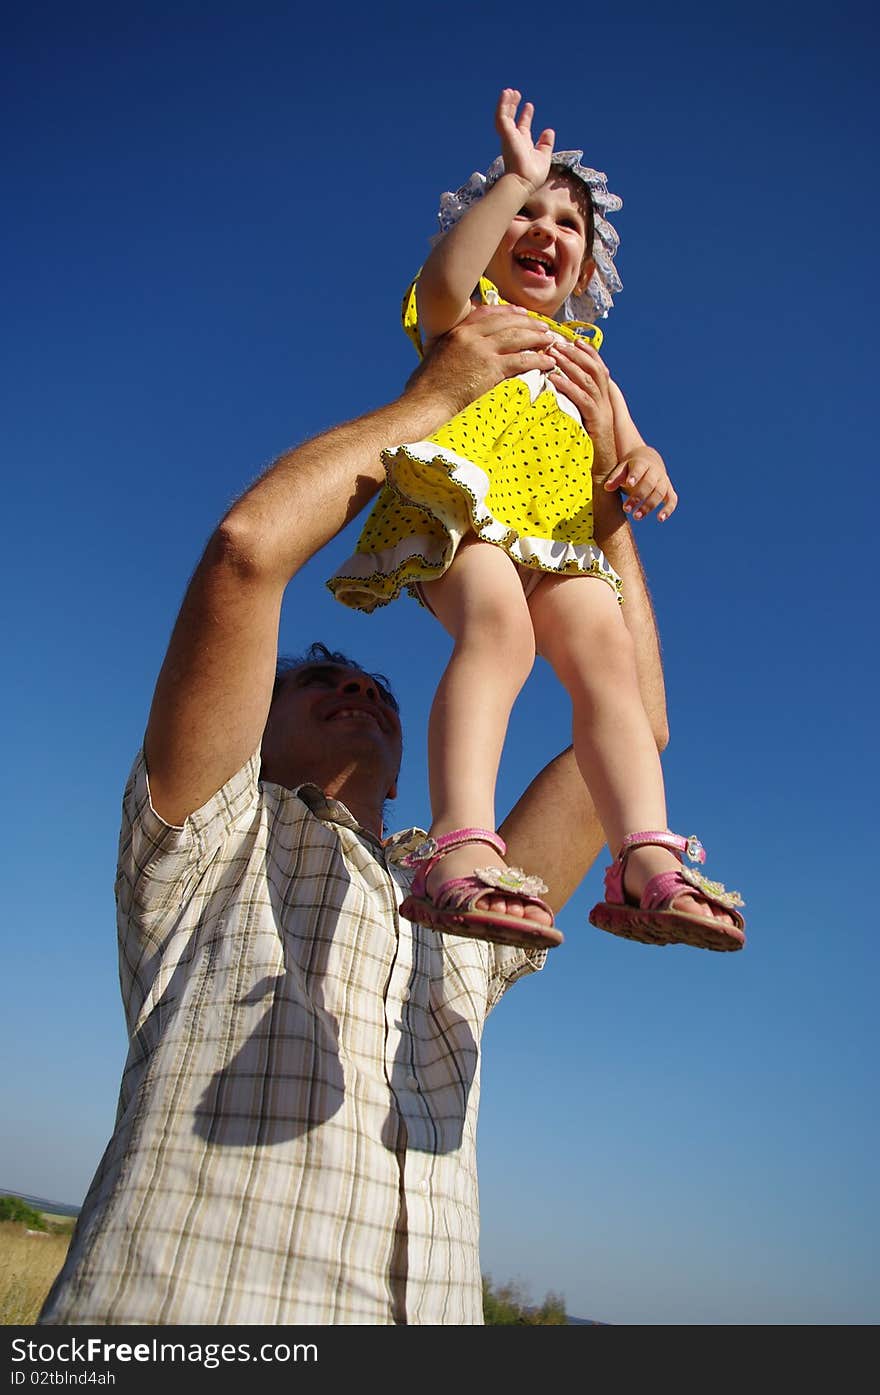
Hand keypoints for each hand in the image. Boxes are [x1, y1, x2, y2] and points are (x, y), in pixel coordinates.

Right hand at [406, 303, 555, 414]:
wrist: (424, 403)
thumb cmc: (425, 388)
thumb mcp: (436, 357)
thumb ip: (451, 349)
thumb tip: (457, 353)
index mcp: (457, 331)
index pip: (489, 314)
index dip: (509, 312)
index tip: (523, 313)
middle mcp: (470, 336)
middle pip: (507, 323)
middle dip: (529, 323)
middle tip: (544, 327)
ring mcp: (481, 351)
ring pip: (518, 338)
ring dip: (537, 338)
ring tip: (551, 340)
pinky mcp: (490, 370)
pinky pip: (521, 361)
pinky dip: (538, 360)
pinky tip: (548, 362)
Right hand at [495, 88, 553, 193]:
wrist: (523, 181)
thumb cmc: (533, 175)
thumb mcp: (543, 156)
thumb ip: (546, 144)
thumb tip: (549, 130)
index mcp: (523, 145)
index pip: (523, 128)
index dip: (525, 116)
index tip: (529, 106)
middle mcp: (514, 140)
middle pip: (512, 120)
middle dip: (514, 107)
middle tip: (516, 94)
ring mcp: (509, 137)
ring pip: (505, 116)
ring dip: (507, 103)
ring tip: (510, 91)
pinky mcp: (505, 134)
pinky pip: (501, 116)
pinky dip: (502, 104)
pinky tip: (506, 94)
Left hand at [545, 338, 616, 475]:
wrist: (603, 468)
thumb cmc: (589, 445)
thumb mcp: (583, 418)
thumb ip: (577, 403)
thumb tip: (558, 387)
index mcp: (604, 397)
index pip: (598, 367)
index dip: (587, 351)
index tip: (573, 339)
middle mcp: (606, 400)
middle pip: (594, 368)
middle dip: (576, 353)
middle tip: (557, 342)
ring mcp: (603, 410)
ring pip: (588, 380)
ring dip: (570, 365)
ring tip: (553, 354)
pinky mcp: (596, 422)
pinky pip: (582, 399)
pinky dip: (568, 387)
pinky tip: (554, 380)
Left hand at [603, 448, 678, 521]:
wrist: (648, 461)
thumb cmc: (630, 468)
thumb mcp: (621, 469)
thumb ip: (615, 478)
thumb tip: (607, 487)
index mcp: (642, 463)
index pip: (639, 468)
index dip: (635, 475)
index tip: (629, 483)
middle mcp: (656, 472)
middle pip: (649, 483)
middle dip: (638, 497)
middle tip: (626, 509)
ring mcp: (664, 481)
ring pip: (660, 493)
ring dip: (649, 506)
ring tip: (636, 517)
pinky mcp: (669, 490)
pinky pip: (672, 500)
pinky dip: (668, 509)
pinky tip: (660, 519)